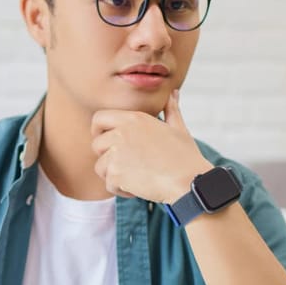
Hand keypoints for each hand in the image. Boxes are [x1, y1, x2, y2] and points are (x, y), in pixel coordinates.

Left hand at [91, 89, 213, 202]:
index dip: (98, 131)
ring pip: (100, 167)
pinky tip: (139, 188)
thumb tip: (173, 94)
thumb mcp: (178, 128)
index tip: (106, 141)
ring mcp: (117, 152)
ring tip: (136, 177)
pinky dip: (121, 190)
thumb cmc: (185, 157)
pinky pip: (109, 184)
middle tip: (126, 165)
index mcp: (134, 119)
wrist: (189, 181)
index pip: (99, 118)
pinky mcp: (116, 173)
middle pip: (96, 145)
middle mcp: (122, 132)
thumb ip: (171, 109)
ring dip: (115, 176)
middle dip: (107, 157)